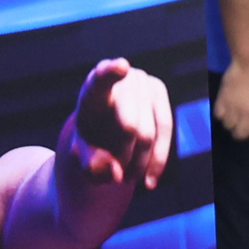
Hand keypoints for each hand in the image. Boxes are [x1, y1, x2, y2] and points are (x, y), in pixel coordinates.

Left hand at [69, 59, 173, 188]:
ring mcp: (142, 80)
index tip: (121, 66)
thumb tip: (114, 171)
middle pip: (130, 126)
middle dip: (124, 157)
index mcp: (93, 91)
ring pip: (149, 132)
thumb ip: (90, 166)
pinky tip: (149, 182)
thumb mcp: (83, 158)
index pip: (101, 81)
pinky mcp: (158, 89)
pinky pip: (166, 130)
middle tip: (116, 178)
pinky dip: (158, 160)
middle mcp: (120, 79)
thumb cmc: (91, 142)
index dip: (111, 73)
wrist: (105, 131)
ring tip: (127, 178)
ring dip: (140, 163)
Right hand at [213, 60, 248, 140]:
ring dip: (230, 122)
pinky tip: (225, 108)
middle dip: (240, 132)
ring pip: (228, 126)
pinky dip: (221, 113)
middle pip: (241, 134)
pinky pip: (218, 115)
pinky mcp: (223, 100)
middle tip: (239, 126)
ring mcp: (235, 107)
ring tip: (232, 115)